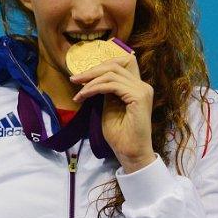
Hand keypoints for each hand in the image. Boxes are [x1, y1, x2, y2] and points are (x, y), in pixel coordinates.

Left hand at [70, 54, 155, 172]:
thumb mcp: (110, 107)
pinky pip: (112, 85)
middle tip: (74, 79)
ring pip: (112, 74)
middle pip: (115, 65)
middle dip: (92, 70)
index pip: (123, 63)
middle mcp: (143, 86)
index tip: (85, 75)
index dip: (103, 64)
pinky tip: (84, 96)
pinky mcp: (138, 97)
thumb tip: (95, 78)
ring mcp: (142, 90)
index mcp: (138, 87)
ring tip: (78, 93)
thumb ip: (107, 91)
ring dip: (91, 81)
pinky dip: (95, 88)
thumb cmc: (121, 136)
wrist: (131, 154)